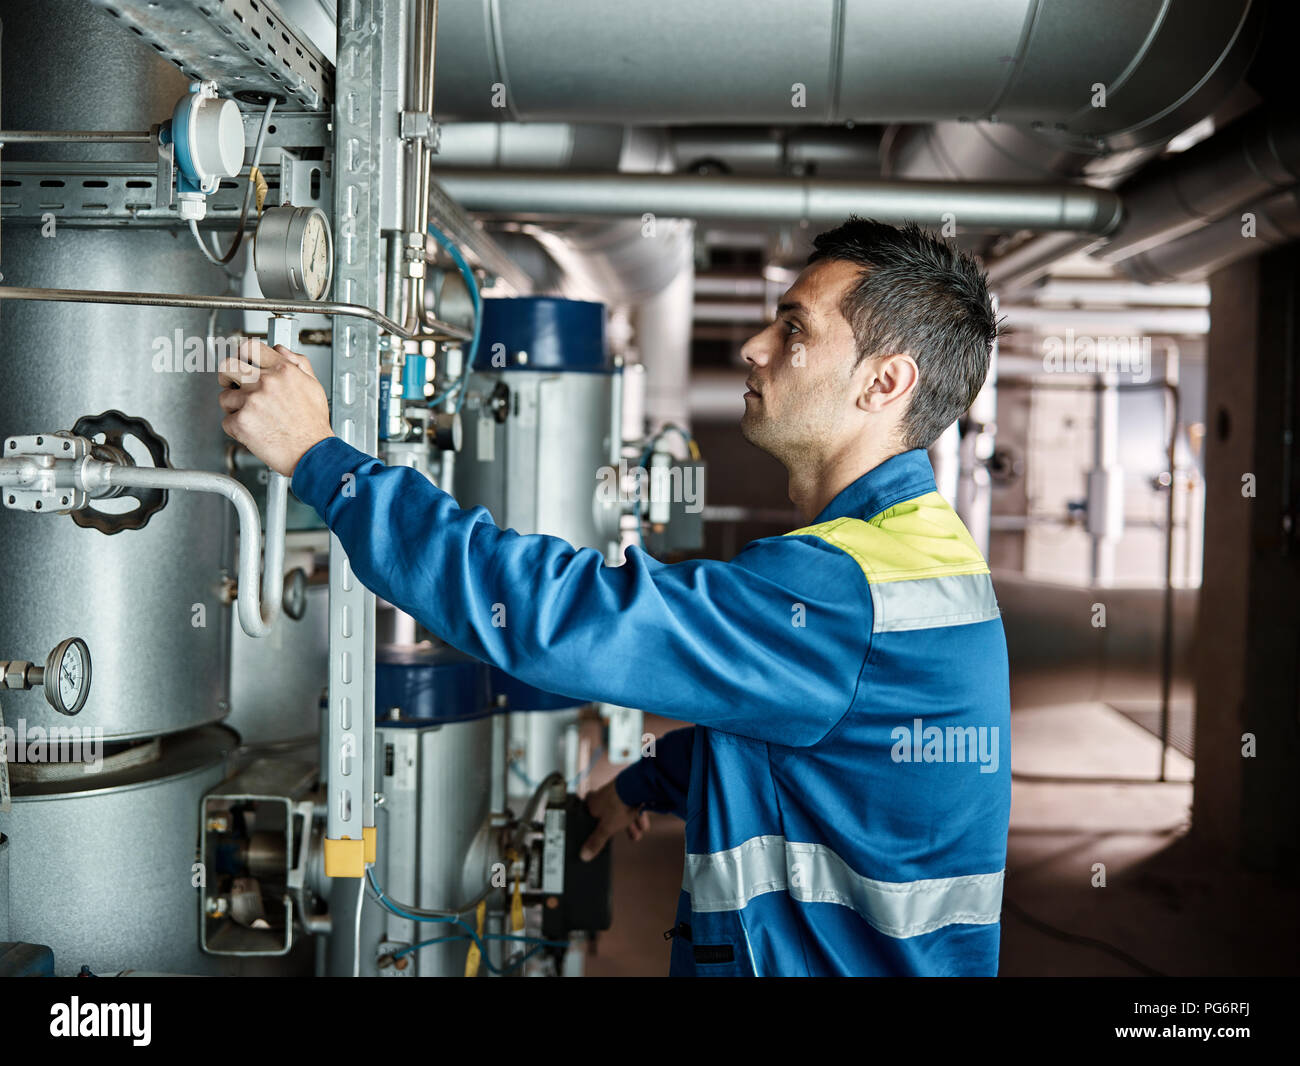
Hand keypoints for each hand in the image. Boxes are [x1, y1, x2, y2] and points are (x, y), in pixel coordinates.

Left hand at [217, 339, 332, 477]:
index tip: (242, 362)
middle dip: (227, 376)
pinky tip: (253, 430)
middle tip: (232, 384)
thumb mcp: (313, 385)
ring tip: (252, 416)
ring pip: (224, 397)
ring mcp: (251, 402)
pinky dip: (236, 428)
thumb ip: (297, 362)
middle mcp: (265, 382)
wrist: (312, 453)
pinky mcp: (241, 423)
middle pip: (227, 366)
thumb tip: (280, 350)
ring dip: (234, 407)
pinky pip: (227, 421)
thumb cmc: (313, 425)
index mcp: (282, 370)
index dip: (242, 355)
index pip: (250, 347)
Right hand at [579, 778, 650, 861]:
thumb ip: (596, 842)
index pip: (587, 810)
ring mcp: (617, 791)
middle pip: (608, 813)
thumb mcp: (606, 829)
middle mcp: (603, 794)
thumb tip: (584, 855)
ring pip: (623, 809)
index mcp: (592, 801)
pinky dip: (638, 816)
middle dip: (617, 826)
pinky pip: (633, 804)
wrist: (636, 787)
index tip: (597, 829)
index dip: (592, 821)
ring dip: (630, 823)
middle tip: (621, 836)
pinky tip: (644, 826)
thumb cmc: (617, 805)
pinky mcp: (631, 789)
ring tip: (637, 835)